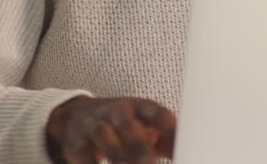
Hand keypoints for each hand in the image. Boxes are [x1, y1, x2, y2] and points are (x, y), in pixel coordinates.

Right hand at [45, 96, 176, 163]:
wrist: (75, 117)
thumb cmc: (120, 124)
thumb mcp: (143, 125)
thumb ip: (166, 139)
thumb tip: (192, 151)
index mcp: (139, 107)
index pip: (159, 114)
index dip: (171, 131)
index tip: (184, 148)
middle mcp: (117, 113)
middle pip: (132, 129)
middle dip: (142, 151)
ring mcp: (96, 126)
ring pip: (109, 143)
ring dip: (121, 160)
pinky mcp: (78, 145)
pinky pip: (87, 160)